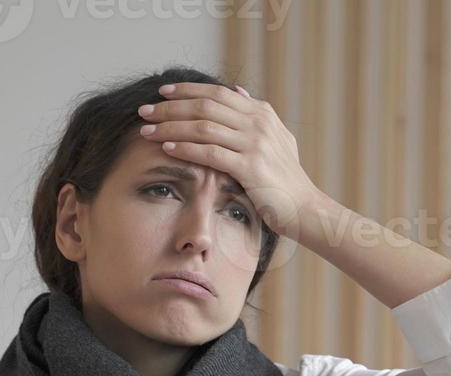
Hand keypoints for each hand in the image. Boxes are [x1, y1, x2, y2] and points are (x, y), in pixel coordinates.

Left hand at [137, 81, 325, 240]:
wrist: (306, 209)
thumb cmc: (287, 180)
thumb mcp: (278, 140)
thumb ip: (257, 116)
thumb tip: (237, 92)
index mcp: (262, 114)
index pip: (217, 93)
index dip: (187, 90)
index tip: (162, 92)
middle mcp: (259, 124)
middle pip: (205, 106)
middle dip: (170, 107)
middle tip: (144, 111)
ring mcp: (256, 144)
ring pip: (203, 127)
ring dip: (171, 126)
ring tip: (147, 131)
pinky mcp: (250, 168)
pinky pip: (210, 153)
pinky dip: (186, 148)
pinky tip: (168, 148)